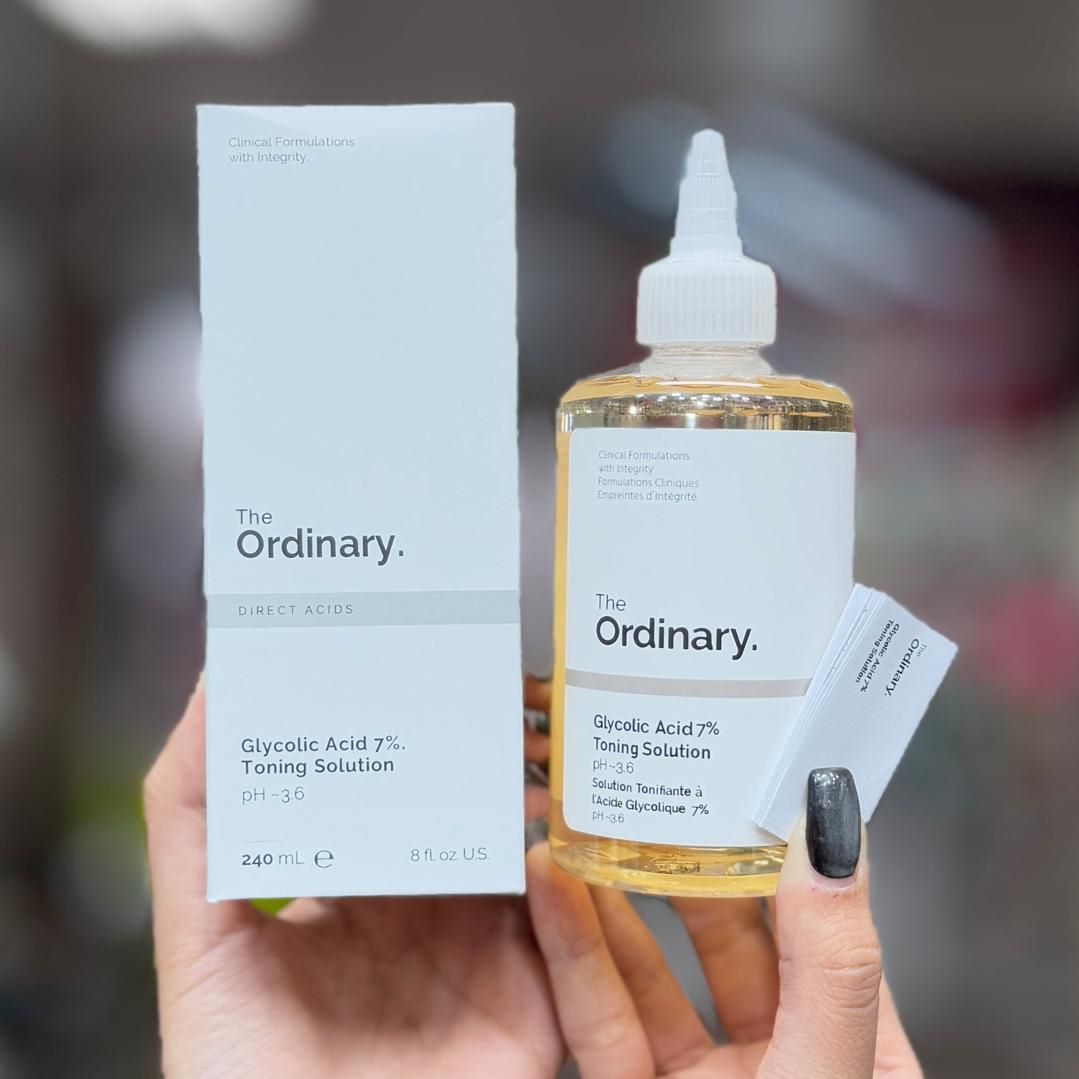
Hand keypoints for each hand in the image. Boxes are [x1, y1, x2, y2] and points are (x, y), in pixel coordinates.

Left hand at [145, 678, 559, 1078]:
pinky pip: (572, 928)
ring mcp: (485, 949)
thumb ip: (192, 823)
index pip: (399, 783)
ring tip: (553, 744)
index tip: (435, 658)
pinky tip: (567, 838)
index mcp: (360, 884)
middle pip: (475, 806)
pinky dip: (578, 881)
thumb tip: (211, 694)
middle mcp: (428, 905)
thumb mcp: (202, 942)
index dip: (420, 725)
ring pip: (535, 852)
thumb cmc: (243, 1076)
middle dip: (499, 746)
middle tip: (517, 684)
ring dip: (550, 798)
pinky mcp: (535, 998)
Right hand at [526, 768, 921, 1077]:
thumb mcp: (828, 1069)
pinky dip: (571, 953)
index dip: (789, 843)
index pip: (823, 920)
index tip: (752, 771)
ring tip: (584, 819)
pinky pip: (598, 1016)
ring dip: (611, 896)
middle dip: (684, 856)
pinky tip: (550, 890)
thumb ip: (831, 962)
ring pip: (649, 970)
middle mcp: (779, 1057)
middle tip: (655, 781)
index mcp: (856, 1046)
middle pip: (725, 932)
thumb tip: (832, 830)